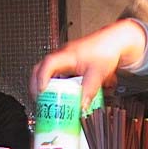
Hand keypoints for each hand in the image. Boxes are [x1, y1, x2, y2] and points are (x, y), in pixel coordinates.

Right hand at [30, 19, 146, 109]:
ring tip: (48, 102)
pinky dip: (55, 88)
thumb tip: (81, 106)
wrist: (112, 42)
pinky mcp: (67, 67)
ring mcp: (63, 62)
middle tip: (39, 101)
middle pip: (39, 70)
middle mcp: (61, 57)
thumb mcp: (99, 72)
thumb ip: (90, 90)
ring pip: (46, 74)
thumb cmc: (105, 50)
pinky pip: (56, 78)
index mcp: (67, 55)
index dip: (42, 78)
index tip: (42, 91)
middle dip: (35, 86)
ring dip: (45, 88)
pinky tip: (61, 97)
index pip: (48, 64)